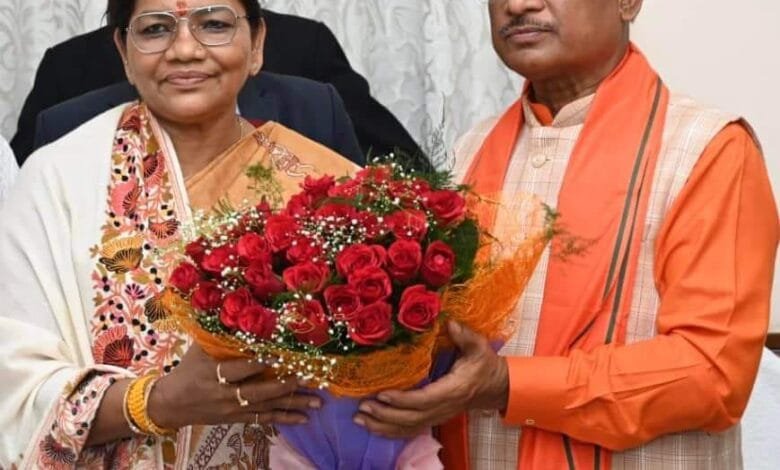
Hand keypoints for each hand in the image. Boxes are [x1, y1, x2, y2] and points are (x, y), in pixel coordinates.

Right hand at [148, 344, 320, 429]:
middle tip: (306, 377)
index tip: (278, 354)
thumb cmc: (188, 369)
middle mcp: (225, 394)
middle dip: (283, 385)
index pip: (239, 369)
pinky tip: (304, 418)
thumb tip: (237, 304)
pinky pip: (264, 420)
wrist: (171, 403)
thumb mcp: (199, 348)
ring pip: (266, 407)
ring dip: (293, 404)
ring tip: (317, 401)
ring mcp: (233, 409)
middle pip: (258, 392)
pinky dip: (284, 418)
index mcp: (212, 373)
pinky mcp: (237, 419)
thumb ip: (220, 333)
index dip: (258, 363)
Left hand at [354, 321, 508, 437]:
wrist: (495, 387)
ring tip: (360, 419)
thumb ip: (465, 335)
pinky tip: (373, 427)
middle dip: (385, 415)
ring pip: (409, 427)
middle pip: (412, 418)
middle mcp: (444, 407)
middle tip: (362, 407)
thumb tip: (450, 322)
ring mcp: (438, 416)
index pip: (424, 399)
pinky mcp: (433, 419)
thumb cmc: (484, 365)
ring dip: (383, 426)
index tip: (382, 394)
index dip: (402, 400)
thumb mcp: (479, 347)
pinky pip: (410, 430)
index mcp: (453, 390)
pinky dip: (390, 431)